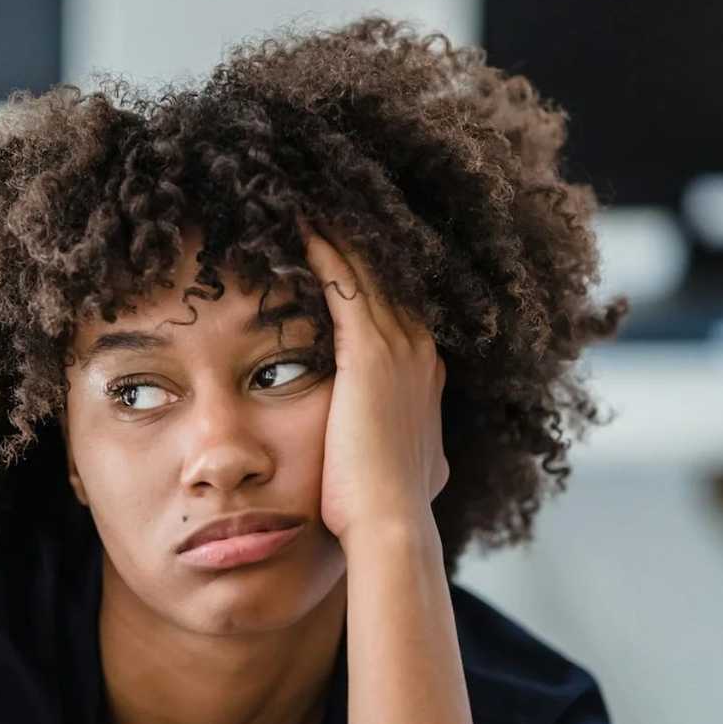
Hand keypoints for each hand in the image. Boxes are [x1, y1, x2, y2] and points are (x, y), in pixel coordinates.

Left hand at [298, 217, 448, 551]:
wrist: (390, 524)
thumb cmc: (381, 507)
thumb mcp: (410, 466)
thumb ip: (410, 444)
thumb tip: (418, 454)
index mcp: (425, 375)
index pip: (398, 308)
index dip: (374, 276)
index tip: (347, 249)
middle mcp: (419, 352)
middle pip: (387, 277)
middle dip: (358, 241)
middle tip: (327, 201)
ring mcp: (397, 349)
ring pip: (367, 271)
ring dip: (339, 233)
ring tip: (310, 199)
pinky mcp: (367, 354)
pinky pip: (342, 283)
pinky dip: (322, 250)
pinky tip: (298, 222)